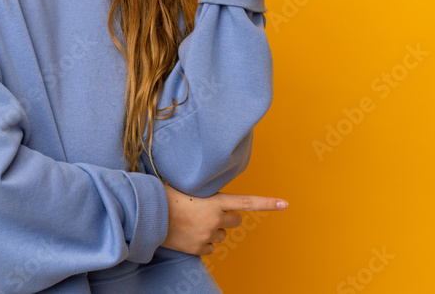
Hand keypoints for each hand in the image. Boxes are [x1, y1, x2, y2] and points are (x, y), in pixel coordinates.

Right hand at [160, 183, 287, 255]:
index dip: (268, 203)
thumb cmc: (164, 195)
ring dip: (213, 229)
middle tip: (211, 213)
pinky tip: (190, 234)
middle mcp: (215, 219)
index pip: (248, 202)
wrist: (148, 215)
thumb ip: (201, 189)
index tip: (285, 204)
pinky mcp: (199, 249)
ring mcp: (207, 235)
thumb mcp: (186, 186)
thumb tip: (205, 188)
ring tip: (193, 222)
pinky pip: (210, 247)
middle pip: (235, 221)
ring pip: (221, 235)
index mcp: (215, 201)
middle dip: (227, 218)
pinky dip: (203, 242)